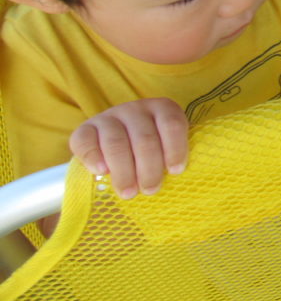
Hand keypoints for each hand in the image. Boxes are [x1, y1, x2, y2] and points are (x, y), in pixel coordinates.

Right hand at [69, 98, 188, 198]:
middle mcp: (136, 108)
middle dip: (149, 169)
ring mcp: (110, 116)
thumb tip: (176, 176)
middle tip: (150, 190)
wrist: (112, 142)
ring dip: (124, 171)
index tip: (175, 172)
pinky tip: (102, 172)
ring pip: (117, 143)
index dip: (175, 148)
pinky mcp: (85, 128)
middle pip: (145, 139)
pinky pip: (87, 141)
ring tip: (129, 192)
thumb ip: (171, 155)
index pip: (172, 125)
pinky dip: (94, 158)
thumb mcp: (166, 145)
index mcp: (162, 108)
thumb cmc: (149, 149)